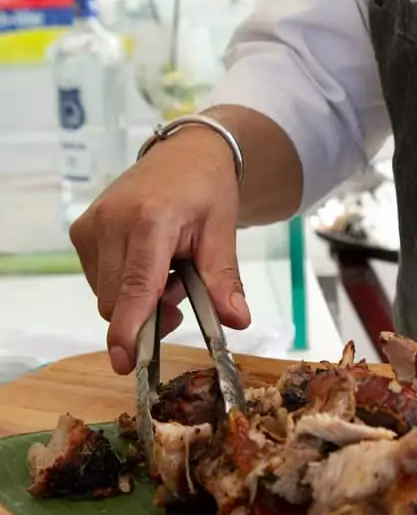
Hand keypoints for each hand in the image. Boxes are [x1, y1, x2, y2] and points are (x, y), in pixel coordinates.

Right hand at [70, 129, 250, 375]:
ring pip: (107, 295)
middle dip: (148, 314)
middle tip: (182, 292)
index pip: (136, 286)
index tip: (125, 361)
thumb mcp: (223, 231)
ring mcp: (91, 225)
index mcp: (151, 219)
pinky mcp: (81, 231)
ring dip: (137, 299)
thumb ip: (223, 279)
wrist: (186, 153)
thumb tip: (237, 320)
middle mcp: (112, 221)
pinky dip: (123, 284)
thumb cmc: (206, 189)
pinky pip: (98, 280)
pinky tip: (147, 262)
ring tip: (167, 269)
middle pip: (118, 301)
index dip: (130, 329)